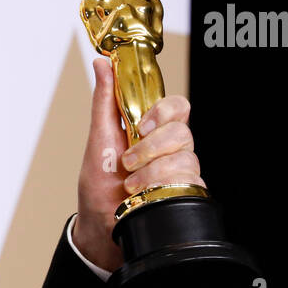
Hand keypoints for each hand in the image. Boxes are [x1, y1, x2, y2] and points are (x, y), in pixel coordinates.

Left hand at [74, 57, 204, 270]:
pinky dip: (162, 187)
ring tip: (130, 186)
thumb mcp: (98, 139)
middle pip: (184, 132)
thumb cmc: (99, 183)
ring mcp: (180, 171)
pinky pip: (190, 182)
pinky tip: (146, 196)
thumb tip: (102, 63)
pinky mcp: (185, 193)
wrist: (100, 224)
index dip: (164, 111)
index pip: (177, 107)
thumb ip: (104, 101)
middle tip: (128, 162)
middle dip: (152, 147)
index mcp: (152, 130)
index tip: (142, 125)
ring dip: (152, 172)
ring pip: (187, 158)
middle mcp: (170, 149)